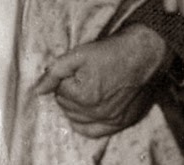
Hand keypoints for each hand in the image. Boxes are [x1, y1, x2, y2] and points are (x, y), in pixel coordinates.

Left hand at [32, 24, 165, 137]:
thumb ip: (54, 72)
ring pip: (77, 120)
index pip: (59, 92)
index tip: (75, 69)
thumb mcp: (79, 54)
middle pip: (67, 107)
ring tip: (86, 90)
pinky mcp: (121, 123)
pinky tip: (88, 111)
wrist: (146, 54)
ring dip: (76, 107)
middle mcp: (97, 113)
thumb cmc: (112, 51)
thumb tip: (37, 90)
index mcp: (83, 96)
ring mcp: (110, 120)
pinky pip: (94, 132)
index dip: (64, 78)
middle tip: (81, 77)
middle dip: (68, 93)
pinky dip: (86, 123)